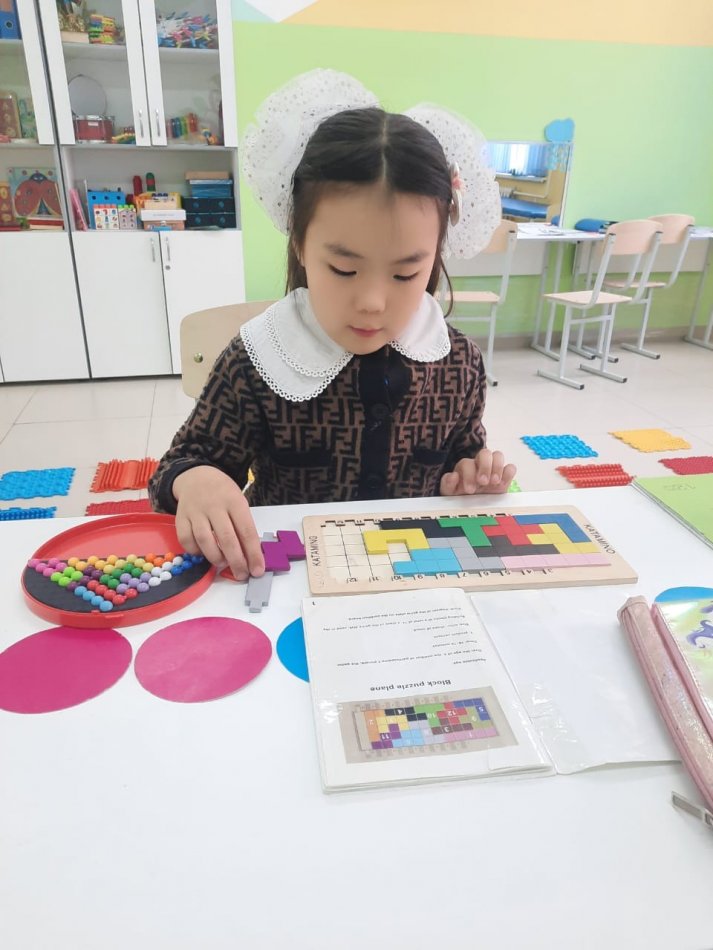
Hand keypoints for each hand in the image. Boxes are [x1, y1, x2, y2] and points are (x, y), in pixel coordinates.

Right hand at [172, 466, 264, 580]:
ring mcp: (195, 511)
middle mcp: (214, 506)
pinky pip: (186, 539)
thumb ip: (243, 526)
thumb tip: (250, 556)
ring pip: (204, 540)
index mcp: (234, 501)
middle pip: (226, 538)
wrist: (197, 478)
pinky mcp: (180, 517)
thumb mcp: (238, 503)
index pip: (246, 531)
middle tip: (241, 574)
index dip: (253, 553)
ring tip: (222, 563)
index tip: (257, 570)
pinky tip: (203, 553)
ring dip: (215, 557)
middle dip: (236, 561)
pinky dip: (195, 551)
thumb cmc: (223, 495)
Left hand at [440, 449, 515, 495]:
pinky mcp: (504, 477)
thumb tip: (453, 475)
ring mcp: (493, 469)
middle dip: (485, 467)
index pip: (467, 463)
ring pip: (498, 455)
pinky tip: (502, 484)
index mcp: (465, 467)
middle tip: (483, 482)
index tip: (470, 490)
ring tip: (494, 482)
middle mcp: (480, 464)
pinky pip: (510, 468)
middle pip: (485, 453)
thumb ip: (447, 484)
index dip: (468, 475)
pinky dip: (508, 473)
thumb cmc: (460, 497)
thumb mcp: (450, 493)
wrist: (473, 507)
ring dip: (497, 467)